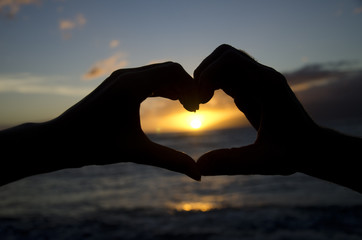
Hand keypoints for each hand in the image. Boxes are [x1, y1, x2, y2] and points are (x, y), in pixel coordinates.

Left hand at [56, 62, 200, 179]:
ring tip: (186, 107)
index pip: (174, 71)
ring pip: (157, 73)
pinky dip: (161, 87)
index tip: (198, 109)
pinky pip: (146, 78)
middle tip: (194, 109)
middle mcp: (126, 75)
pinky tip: (170, 101)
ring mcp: (120, 78)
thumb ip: (170, 161)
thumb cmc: (95, 146)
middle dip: (185, 86)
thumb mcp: (137, 153)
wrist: (60, 141)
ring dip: (174, 86)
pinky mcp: (116, 84)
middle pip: (168, 69)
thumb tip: (198, 175)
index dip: (191, 87)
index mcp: (132, 85)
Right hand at [195, 44, 318, 175]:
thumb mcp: (263, 161)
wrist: (313, 148)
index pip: (230, 59)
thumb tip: (199, 167)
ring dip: (207, 77)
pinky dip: (212, 84)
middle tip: (197, 100)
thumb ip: (231, 162)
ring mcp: (258, 81)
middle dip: (204, 72)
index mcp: (267, 86)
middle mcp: (263, 77)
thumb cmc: (294, 154)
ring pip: (224, 63)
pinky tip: (207, 103)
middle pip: (224, 54)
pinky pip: (228, 76)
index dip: (207, 74)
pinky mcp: (253, 89)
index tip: (200, 100)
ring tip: (199, 102)